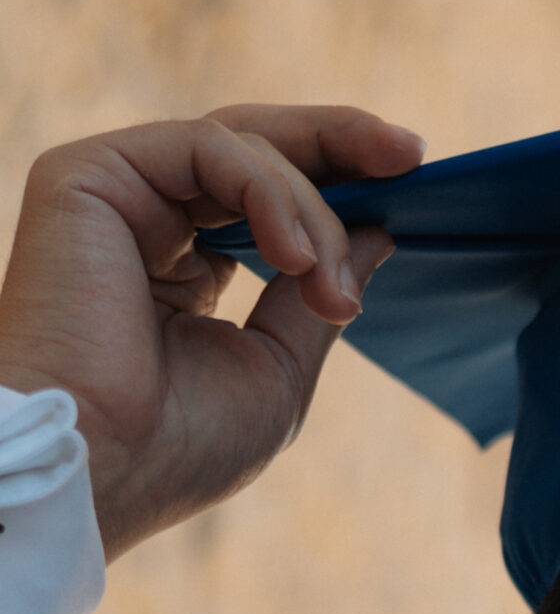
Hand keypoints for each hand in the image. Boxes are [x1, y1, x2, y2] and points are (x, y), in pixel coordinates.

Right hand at [0, 106, 423, 559]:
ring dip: (314, 214)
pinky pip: (209, 146)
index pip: (268, 198)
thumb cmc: (179, 446)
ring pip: (245, 149)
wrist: (102, 469)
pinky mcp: (92, 175)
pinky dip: (271, 193)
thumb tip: (378, 231)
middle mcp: (150, 221)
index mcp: (185, 270)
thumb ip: (317, 297)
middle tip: (412, 153)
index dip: (338, 182)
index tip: (414, 179)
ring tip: (333, 289)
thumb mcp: (277, 370)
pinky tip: (298, 259)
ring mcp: (120, 192)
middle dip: (342, 144)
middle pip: (258, 147)